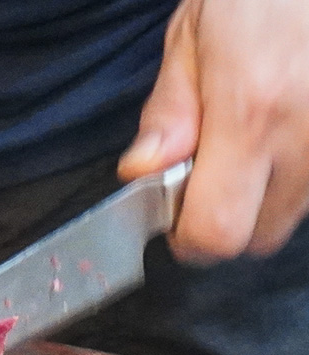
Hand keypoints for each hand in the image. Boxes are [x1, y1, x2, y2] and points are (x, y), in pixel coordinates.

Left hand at [118, 0, 308, 261]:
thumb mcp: (192, 36)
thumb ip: (167, 112)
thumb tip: (142, 171)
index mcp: (250, 110)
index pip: (216, 231)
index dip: (188, 238)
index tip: (173, 218)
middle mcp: (305, 133)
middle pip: (258, 235)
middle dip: (226, 216)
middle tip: (212, 167)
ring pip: (293, 214)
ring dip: (265, 194)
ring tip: (256, 132)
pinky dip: (296, 171)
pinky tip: (285, 126)